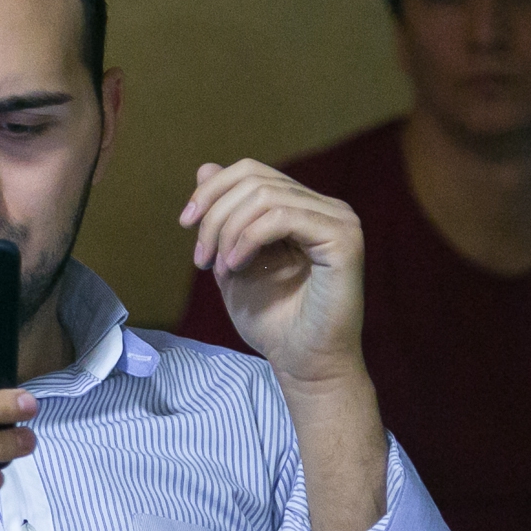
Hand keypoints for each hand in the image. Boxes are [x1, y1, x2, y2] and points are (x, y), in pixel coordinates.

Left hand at [180, 160, 364, 389]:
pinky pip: (283, 217)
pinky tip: (236, 267)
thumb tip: (206, 166)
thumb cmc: (273, 321)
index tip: (186, 223)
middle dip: (214, 216)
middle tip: (200, 259)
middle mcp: (325, 207)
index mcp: (302, 208)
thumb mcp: (233, 261)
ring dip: (228, 231)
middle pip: (254, 180)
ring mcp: (339, 219)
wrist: (302, 363)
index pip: (252, 172)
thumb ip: (223, 218)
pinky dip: (248, 239)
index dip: (212, 190)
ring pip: (265, 196)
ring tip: (219, 269)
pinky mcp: (344, 238)